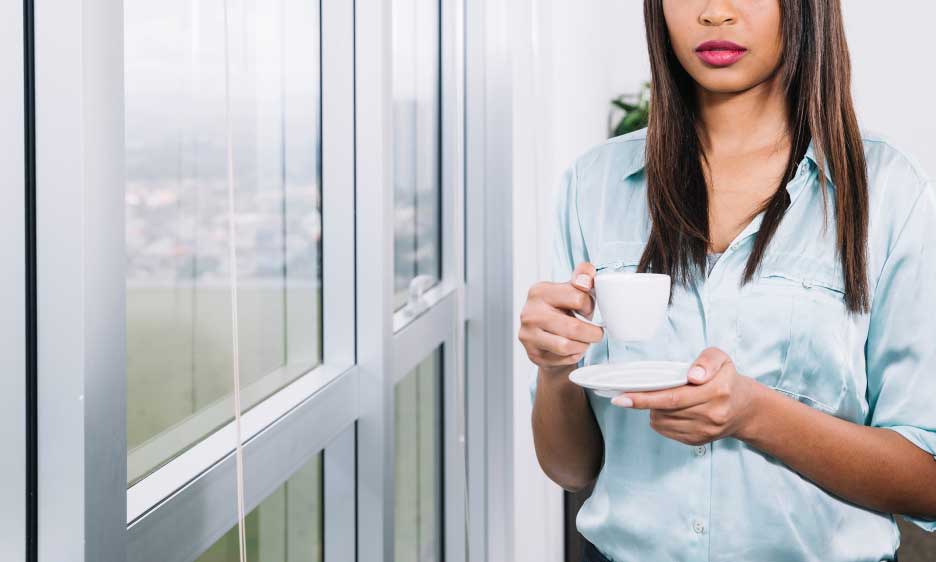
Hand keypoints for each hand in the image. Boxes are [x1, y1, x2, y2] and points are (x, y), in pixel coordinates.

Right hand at [519, 263, 604, 376]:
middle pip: (574, 327)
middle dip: (593, 333)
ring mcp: (528, 335)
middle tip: (596, 333)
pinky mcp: (533, 354)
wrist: (545, 338)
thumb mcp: (571, 290)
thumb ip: (582, 276)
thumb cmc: (561, 312)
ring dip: (583, 345)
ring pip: (568, 346)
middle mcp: (530, 312)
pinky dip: (574, 356)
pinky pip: (563, 359)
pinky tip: (572, 349)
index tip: (586, 309)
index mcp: (539, 291)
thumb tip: (587, 276)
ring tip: (583, 341)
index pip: (578, 298)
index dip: (589, 306)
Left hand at [611, 347, 763, 445]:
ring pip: (664, 422)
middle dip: (642, 404)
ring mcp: (706, 431)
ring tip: (657, 399)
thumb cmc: (726, 379)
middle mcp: (713, 414)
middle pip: (666, 410)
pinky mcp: (699, 441)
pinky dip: (661, 420)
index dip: (645, 398)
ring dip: (653, 410)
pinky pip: (668, 432)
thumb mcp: (721, 359)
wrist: (745, 409)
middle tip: (622, 397)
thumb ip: (707, 361)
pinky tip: (666, 410)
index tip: (622, 396)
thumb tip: (693, 375)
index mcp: (718, 391)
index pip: (674, 397)